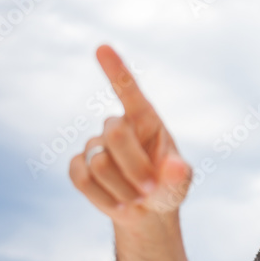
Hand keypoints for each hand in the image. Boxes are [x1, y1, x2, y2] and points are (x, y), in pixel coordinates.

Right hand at [69, 46, 191, 222]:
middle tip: (150, 188)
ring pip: (98, 163)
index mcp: (146, 120)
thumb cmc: (168, 188)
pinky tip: (117, 203)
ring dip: (121, 188)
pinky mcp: (79, 165)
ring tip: (136, 197)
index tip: (102, 47)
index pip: (129, 90)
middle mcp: (119, 126)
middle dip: (134, 166)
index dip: (115, 69)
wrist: (148, 212)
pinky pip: (81, 178)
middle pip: (115, 132)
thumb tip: (177, 167)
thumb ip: (179, 175)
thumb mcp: (180, 184)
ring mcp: (96, 145)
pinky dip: (102, 197)